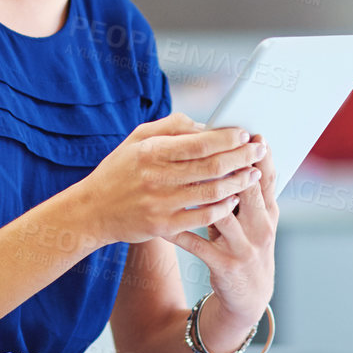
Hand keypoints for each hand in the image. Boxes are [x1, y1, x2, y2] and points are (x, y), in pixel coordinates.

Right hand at [76, 112, 268, 246]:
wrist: (92, 211)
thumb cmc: (119, 170)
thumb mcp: (137, 139)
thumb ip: (171, 127)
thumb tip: (206, 126)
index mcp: (151, 152)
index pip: (200, 143)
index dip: (228, 138)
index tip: (245, 134)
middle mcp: (156, 178)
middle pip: (212, 167)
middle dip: (242, 157)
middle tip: (260, 150)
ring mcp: (161, 205)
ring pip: (212, 193)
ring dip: (239, 183)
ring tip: (254, 173)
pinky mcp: (164, 227)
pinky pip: (203, 217)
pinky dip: (223, 207)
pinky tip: (234, 198)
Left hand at [172, 132, 277, 326]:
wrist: (249, 296)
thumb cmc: (244, 246)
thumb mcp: (254, 221)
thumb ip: (246, 191)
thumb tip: (232, 152)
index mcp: (268, 212)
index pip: (267, 176)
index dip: (260, 154)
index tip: (250, 132)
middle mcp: (260, 227)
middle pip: (249, 188)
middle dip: (233, 163)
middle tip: (212, 142)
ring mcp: (244, 247)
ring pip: (224, 214)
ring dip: (204, 193)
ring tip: (183, 173)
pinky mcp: (224, 265)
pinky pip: (198, 244)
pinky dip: (179, 231)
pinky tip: (162, 219)